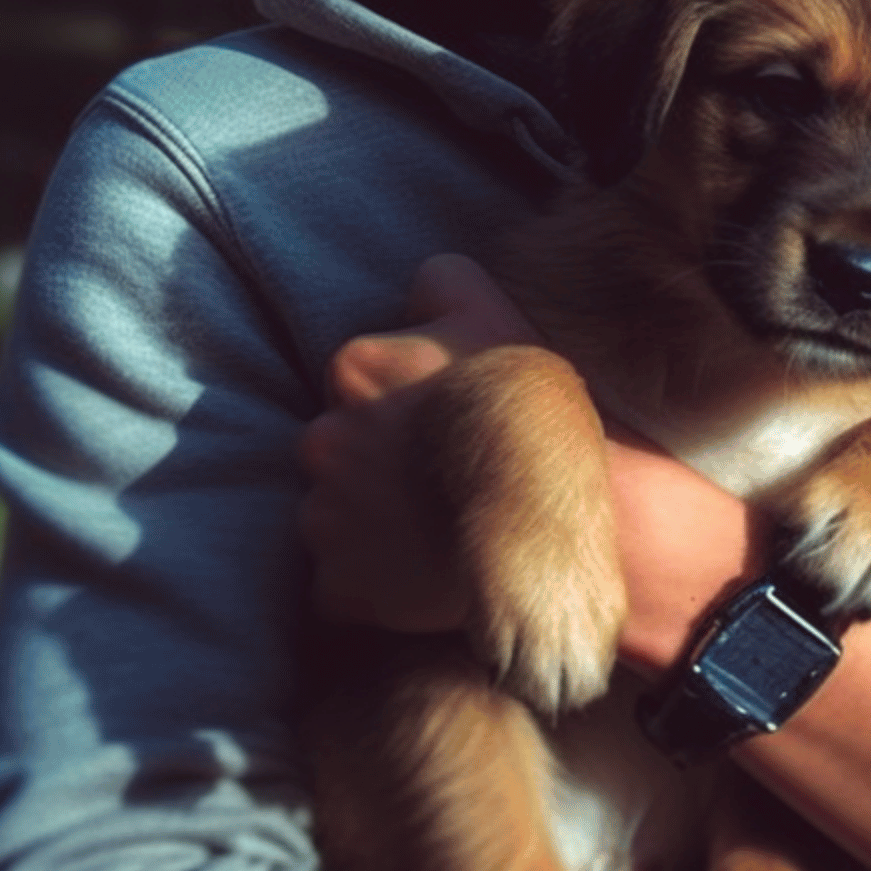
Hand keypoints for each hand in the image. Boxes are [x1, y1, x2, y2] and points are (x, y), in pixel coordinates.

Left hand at [297, 254, 540, 628]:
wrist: (545, 524)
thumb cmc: (528, 414)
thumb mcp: (494, 313)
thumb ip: (441, 283)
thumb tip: (419, 284)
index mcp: (354, 368)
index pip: (362, 377)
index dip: (408, 397)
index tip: (445, 417)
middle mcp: (324, 439)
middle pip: (342, 445)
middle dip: (380, 459)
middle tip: (442, 473)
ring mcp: (326, 518)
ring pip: (335, 514)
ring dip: (374, 522)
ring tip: (438, 525)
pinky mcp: (340, 587)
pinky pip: (340, 586)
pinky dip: (374, 585)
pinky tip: (426, 572)